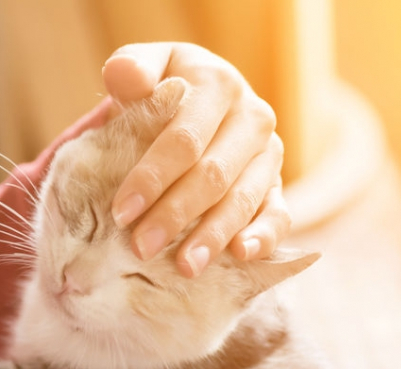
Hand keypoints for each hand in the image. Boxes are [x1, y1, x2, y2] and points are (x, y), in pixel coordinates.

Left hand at [103, 43, 290, 276]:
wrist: (194, 99)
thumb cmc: (159, 89)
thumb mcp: (143, 69)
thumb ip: (131, 71)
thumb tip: (125, 77)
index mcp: (217, 86)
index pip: (184, 139)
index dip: (152, 177)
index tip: (121, 212)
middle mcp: (251, 118)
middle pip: (212, 175)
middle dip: (175, 215)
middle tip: (141, 248)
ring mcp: (269, 154)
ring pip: (242, 199)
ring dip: (212, 236)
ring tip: (184, 267)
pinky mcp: (277, 185)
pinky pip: (278, 213)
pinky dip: (264, 236)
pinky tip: (241, 256)